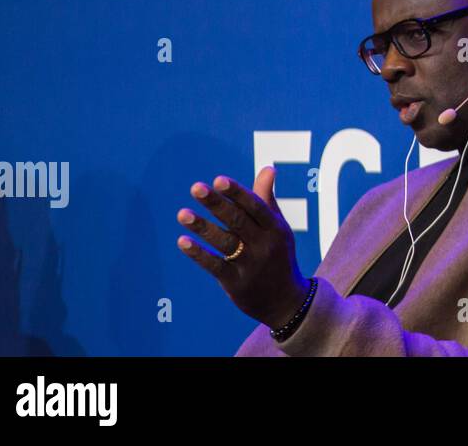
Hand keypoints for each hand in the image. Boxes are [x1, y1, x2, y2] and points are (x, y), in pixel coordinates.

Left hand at [177, 167, 310, 327]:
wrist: (286, 300)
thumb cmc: (278, 255)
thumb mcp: (278, 228)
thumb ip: (267, 199)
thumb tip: (268, 168)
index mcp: (275, 228)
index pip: (255, 206)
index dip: (237, 192)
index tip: (218, 179)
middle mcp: (264, 245)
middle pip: (238, 221)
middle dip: (216, 203)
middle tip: (195, 187)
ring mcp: (250, 265)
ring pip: (224, 242)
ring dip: (202, 227)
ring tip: (182, 214)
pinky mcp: (236, 283)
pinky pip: (215, 265)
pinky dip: (199, 254)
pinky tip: (183, 242)